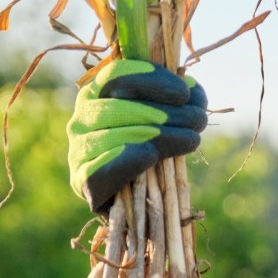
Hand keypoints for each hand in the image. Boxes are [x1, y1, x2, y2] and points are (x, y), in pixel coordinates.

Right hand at [67, 59, 207, 211]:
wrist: (137, 201)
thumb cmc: (152, 153)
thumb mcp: (161, 120)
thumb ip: (172, 100)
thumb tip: (194, 91)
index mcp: (97, 94)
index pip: (117, 75)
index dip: (154, 80)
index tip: (186, 93)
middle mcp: (81, 118)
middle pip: (120, 105)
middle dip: (166, 111)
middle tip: (199, 120)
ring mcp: (78, 149)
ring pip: (115, 135)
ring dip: (161, 136)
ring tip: (192, 139)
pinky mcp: (82, 181)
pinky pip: (101, 168)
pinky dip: (127, 159)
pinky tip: (151, 155)